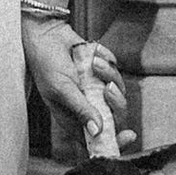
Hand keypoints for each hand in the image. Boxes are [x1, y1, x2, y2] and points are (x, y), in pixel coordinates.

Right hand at [23, 12, 127, 146]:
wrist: (48, 33)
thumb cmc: (47, 64)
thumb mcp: (61, 88)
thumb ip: (80, 109)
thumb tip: (97, 131)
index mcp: (73, 117)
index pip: (97, 139)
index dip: (114, 141)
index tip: (128, 136)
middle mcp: (87, 106)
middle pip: (115, 116)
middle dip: (116, 102)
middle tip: (107, 88)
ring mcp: (96, 89)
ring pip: (118, 92)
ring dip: (109, 75)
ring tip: (94, 63)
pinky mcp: (102, 72)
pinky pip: (116, 71)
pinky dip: (107, 61)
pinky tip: (93, 55)